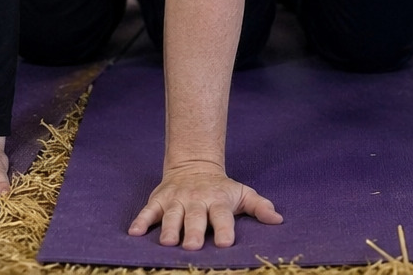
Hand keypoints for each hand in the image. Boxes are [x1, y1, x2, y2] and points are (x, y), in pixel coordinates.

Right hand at [128, 161, 281, 248]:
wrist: (193, 166)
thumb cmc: (221, 189)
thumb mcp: (242, 193)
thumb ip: (259, 206)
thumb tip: (278, 220)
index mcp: (218, 201)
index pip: (223, 216)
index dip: (225, 229)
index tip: (226, 243)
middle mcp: (197, 200)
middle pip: (195, 217)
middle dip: (194, 232)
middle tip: (193, 247)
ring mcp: (176, 199)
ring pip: (172, 215)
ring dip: (169, 228)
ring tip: (168, 242)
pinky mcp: (159, 200)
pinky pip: (148, 210)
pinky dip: (141, 220)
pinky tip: (134, 232)